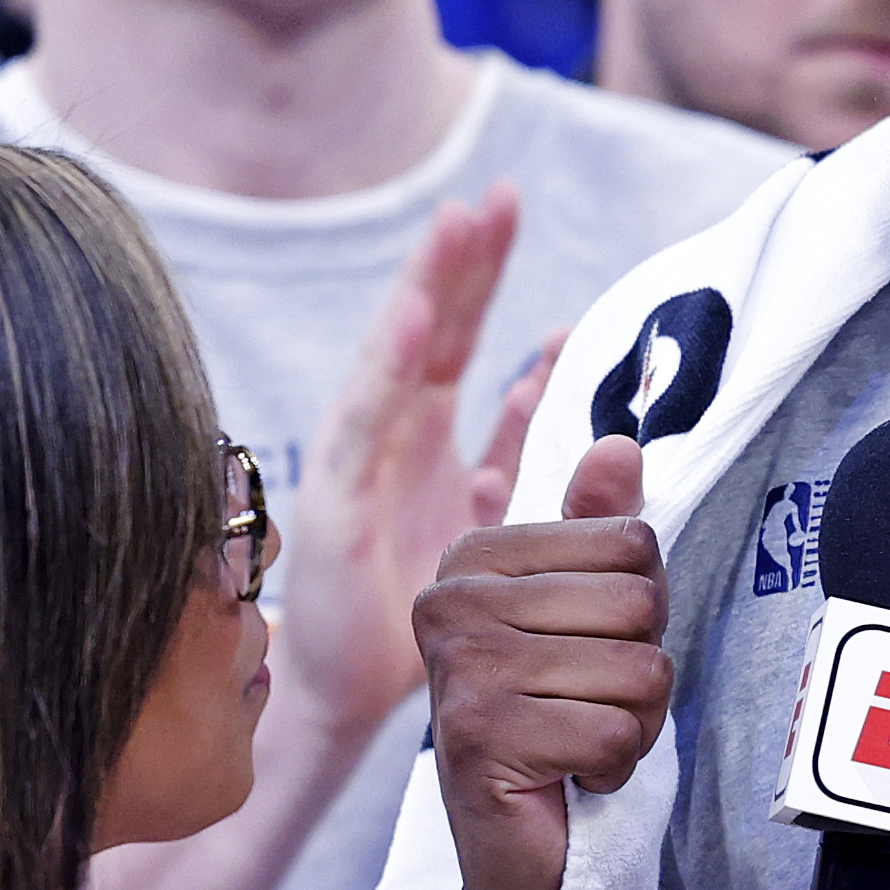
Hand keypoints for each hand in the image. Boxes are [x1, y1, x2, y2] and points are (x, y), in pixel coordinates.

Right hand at [281, 188, 534, 736]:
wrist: (351, 692)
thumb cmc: (411, 603)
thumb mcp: (487, 514)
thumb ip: (516, 445)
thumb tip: (554, 371)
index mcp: (421, 431)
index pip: (454, 334)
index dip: (479, 272)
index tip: (509, 208)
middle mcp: (384, 433)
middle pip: (425, 330)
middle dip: (458, 261)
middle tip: (495, 197)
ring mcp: (353, 460)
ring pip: (392, 360)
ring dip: (424, 292)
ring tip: (454, 228)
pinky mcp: (335, 499)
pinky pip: (363, 423)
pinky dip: (388, 369)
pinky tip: (415, 320)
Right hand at [417, 434, 669, 889]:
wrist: (520, 855)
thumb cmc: (557, 724)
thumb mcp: (586, 618)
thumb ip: (599, 529)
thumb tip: (619, 443)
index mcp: (473, 556)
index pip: (631, 542)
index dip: (642, 611)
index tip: (587, 651)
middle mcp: (451, 601)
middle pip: (640, 601)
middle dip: (642, 668)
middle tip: (587, 705)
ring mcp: (460, 667)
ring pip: (638, 671)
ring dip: (634, 725)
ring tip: (580, 742)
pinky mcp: (481, 736)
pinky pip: (616, 733)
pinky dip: (615, 768)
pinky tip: (571, 779)